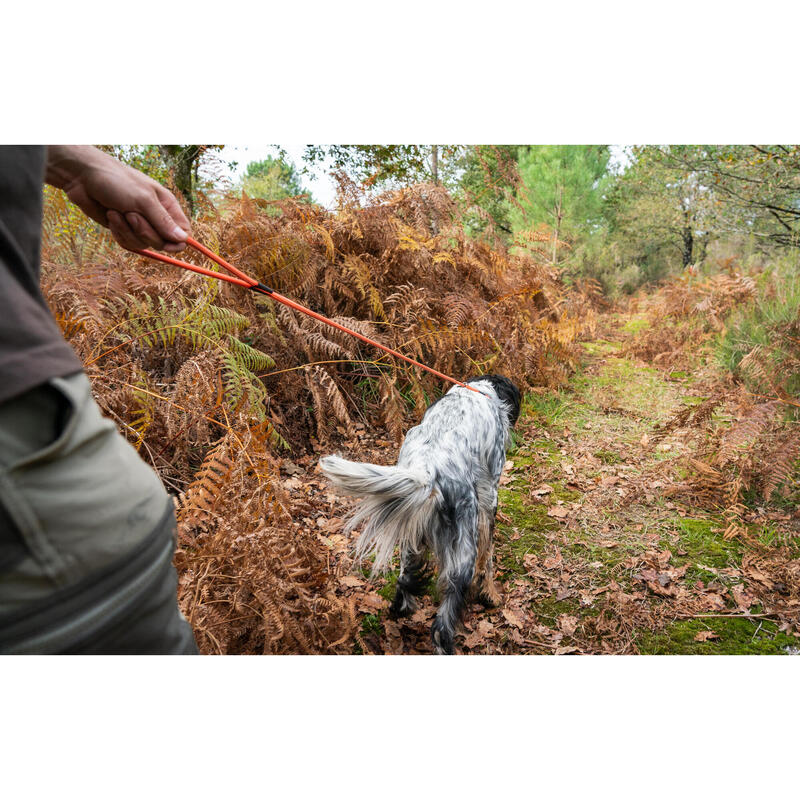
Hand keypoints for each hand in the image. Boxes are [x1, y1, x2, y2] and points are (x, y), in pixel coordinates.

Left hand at [45, 146, 191, 252]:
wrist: (83, 177)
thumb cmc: (116, 180)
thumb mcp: (143, 199)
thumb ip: (163, 221)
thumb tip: (184, 240)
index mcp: (167, 206)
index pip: (183, 233)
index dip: (177, 242)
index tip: (165, 242)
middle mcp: (155, 217)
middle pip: (162, 242)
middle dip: (144, 232)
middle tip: (130, 215)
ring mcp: (139, 225)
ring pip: (144, 244)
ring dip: (127, 231)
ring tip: (117, 212)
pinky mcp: (123, 230)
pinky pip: (128, 243)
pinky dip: (118, 232)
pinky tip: (111, 216)